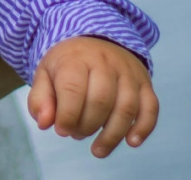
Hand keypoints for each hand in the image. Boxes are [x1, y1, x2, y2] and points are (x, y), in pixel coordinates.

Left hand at [28, 36, 158, 156]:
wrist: (95, 40)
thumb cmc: (68, 64)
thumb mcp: (45, 74)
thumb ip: (40, 99)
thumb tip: (45, 123)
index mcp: (76, 58)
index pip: (73, 89)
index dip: (67, 116)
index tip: (61, 130)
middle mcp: (106, 62)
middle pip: (101, 101)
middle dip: (87, 126)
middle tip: (76, 134)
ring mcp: (129, 73)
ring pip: (126, 107)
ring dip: (112, 135)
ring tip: (97, 150)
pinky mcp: (145, 83)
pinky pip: (151, 107)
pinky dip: (143, 128)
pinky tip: (131, 142)